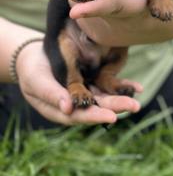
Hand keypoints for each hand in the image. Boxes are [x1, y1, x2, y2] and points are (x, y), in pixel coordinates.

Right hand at [16, 41, 141, 124]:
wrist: (35, 57)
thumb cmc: (32, 71)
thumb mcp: (37, 82)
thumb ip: (51, 95)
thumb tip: (68, 109)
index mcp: (62, 110)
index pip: (80, 116)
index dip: (96, 117)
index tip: (112, 117)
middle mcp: (77, 104)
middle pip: (98, 107)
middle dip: (116, 106)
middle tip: (134, 106)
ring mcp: (86, 91)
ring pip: (106, 96)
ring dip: (122, 97)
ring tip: (137, 96)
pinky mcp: (92, 80)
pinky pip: (108, 84)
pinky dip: (121, 85)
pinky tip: (136, 87)